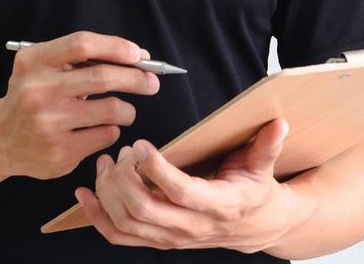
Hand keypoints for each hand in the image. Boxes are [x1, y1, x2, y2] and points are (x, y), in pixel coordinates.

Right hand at [0, 31, 159, 179]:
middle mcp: (39, 90)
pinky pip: (106, 135)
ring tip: (124, 110)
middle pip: (102, 77)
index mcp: (34, 62)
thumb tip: (134, 56)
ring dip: (127, 109)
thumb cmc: (30, 97)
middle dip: (136, 78)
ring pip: (111, 110)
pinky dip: (112, 130)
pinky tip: (102, 129)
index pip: (82, 44)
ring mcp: (49, 123)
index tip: (138, 54)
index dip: (115, 47)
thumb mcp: (39, 68)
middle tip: (151, 81)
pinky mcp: (60, 152)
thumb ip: (76, 59)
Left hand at [74, 117, 308, 252]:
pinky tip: (85, 193)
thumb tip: (278, 122)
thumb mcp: (264, 166)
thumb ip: (267, 144)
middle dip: (123, 179)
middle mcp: (191, 227)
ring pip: (127, 224)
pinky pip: (119, 236)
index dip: (155, 170)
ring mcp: (171, 238)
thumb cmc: (255, 189)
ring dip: (108, 193)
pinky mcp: (157, 240)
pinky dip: (97, 217)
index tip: (140, 145)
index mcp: (217, 205)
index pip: (179, 192)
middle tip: (121, 152)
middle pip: (143, 210)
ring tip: (105, 162)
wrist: (256, 226)